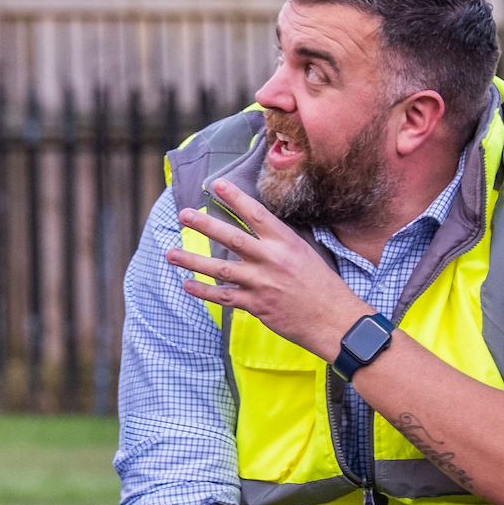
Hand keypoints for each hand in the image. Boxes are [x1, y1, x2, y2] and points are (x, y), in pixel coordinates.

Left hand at [166, 179, 369, 359]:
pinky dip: (204, 291)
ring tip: (170, 253)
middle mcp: (272, 260)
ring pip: (220, 268)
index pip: (256, 214)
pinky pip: (224, 297)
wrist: (333, 319)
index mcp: (286, 242)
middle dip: (205, 224)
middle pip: (232, 237)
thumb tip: (256, 232)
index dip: (235, 198)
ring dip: (193, 260)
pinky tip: (187, 285)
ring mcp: (262, 283)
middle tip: (184, 214)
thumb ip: (279, 243)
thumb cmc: (322, 285)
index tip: (216, 185)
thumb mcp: (305, 253)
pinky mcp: (257, 305)